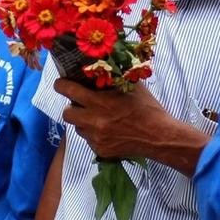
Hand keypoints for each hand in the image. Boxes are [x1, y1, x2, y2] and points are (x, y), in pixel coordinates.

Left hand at [58, 79, 176, 160]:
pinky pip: (88, 140)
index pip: (69, 90)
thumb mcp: (131, 87)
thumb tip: (97, 68)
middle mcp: (95, 121)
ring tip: (98, 117)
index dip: (61, 85)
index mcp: (101, 102)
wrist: (159, 136)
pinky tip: (108, 130)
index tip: (61, 84)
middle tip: (80, 104)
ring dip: (83, 121)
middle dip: (71, 107)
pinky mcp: (100, 150)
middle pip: (66, 113)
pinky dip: (94, 134)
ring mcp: (96, 138)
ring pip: (77, 128)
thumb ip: (112, 79)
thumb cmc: (147, 108)